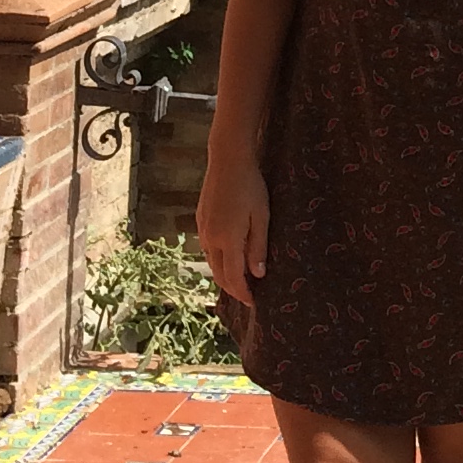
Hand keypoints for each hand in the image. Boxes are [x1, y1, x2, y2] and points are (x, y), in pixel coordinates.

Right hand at [195, 148, 268, 299]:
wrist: (227, 160)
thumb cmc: (250, 186)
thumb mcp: (262, 217)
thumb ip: (258, 247)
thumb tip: (258, 274)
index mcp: (228, 240)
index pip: (233, 278)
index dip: (243, 293)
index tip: (253, 303)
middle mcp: (211, 239)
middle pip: (219, 274)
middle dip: (233, 288)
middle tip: (248, 295)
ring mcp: (203, 229)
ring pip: (211, 262)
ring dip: (224, 274)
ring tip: (241, 278)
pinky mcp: (200, 220)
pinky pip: (208, 248)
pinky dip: (218, 259)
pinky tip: (229, 256)